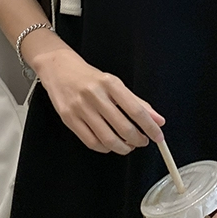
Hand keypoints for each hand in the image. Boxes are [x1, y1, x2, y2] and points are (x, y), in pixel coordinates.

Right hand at [37, 49, 164, 153]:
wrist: (58, 69)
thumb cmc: (89, 78)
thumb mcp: (115, 84)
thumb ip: (137, 103)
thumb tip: (158, 120)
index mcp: (110, 84)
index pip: (136, 110)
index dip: (150, 127)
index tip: (158, 136)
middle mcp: (95, 95)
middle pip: (123, 127)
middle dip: (138, 140)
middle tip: (143, 141)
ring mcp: (80, 108)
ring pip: (107, 139)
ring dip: (123, 147)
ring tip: (128, 145)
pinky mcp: (69, 119)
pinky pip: (91, 142)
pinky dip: (105, 148)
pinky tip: (110, 145)